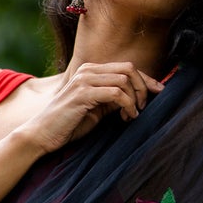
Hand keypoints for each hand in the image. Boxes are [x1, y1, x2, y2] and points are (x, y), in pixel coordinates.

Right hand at [19, 61, 166, 153]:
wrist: (42, 134)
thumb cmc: (68, 124)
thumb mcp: (97, 109)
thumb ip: (113, 99)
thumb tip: (137, 97)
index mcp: (90, 71)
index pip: (125, 68)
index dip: (146, 79)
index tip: (160, 91)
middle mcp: (87, 71)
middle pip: (128, 68)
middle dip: (143, 87)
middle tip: (143, 107)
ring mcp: (84, 80)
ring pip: (124, 79)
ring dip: (134, 99)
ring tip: (132, 116)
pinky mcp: (82, 94)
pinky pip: (116, 93)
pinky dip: (127, 106)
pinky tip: (126, 118)